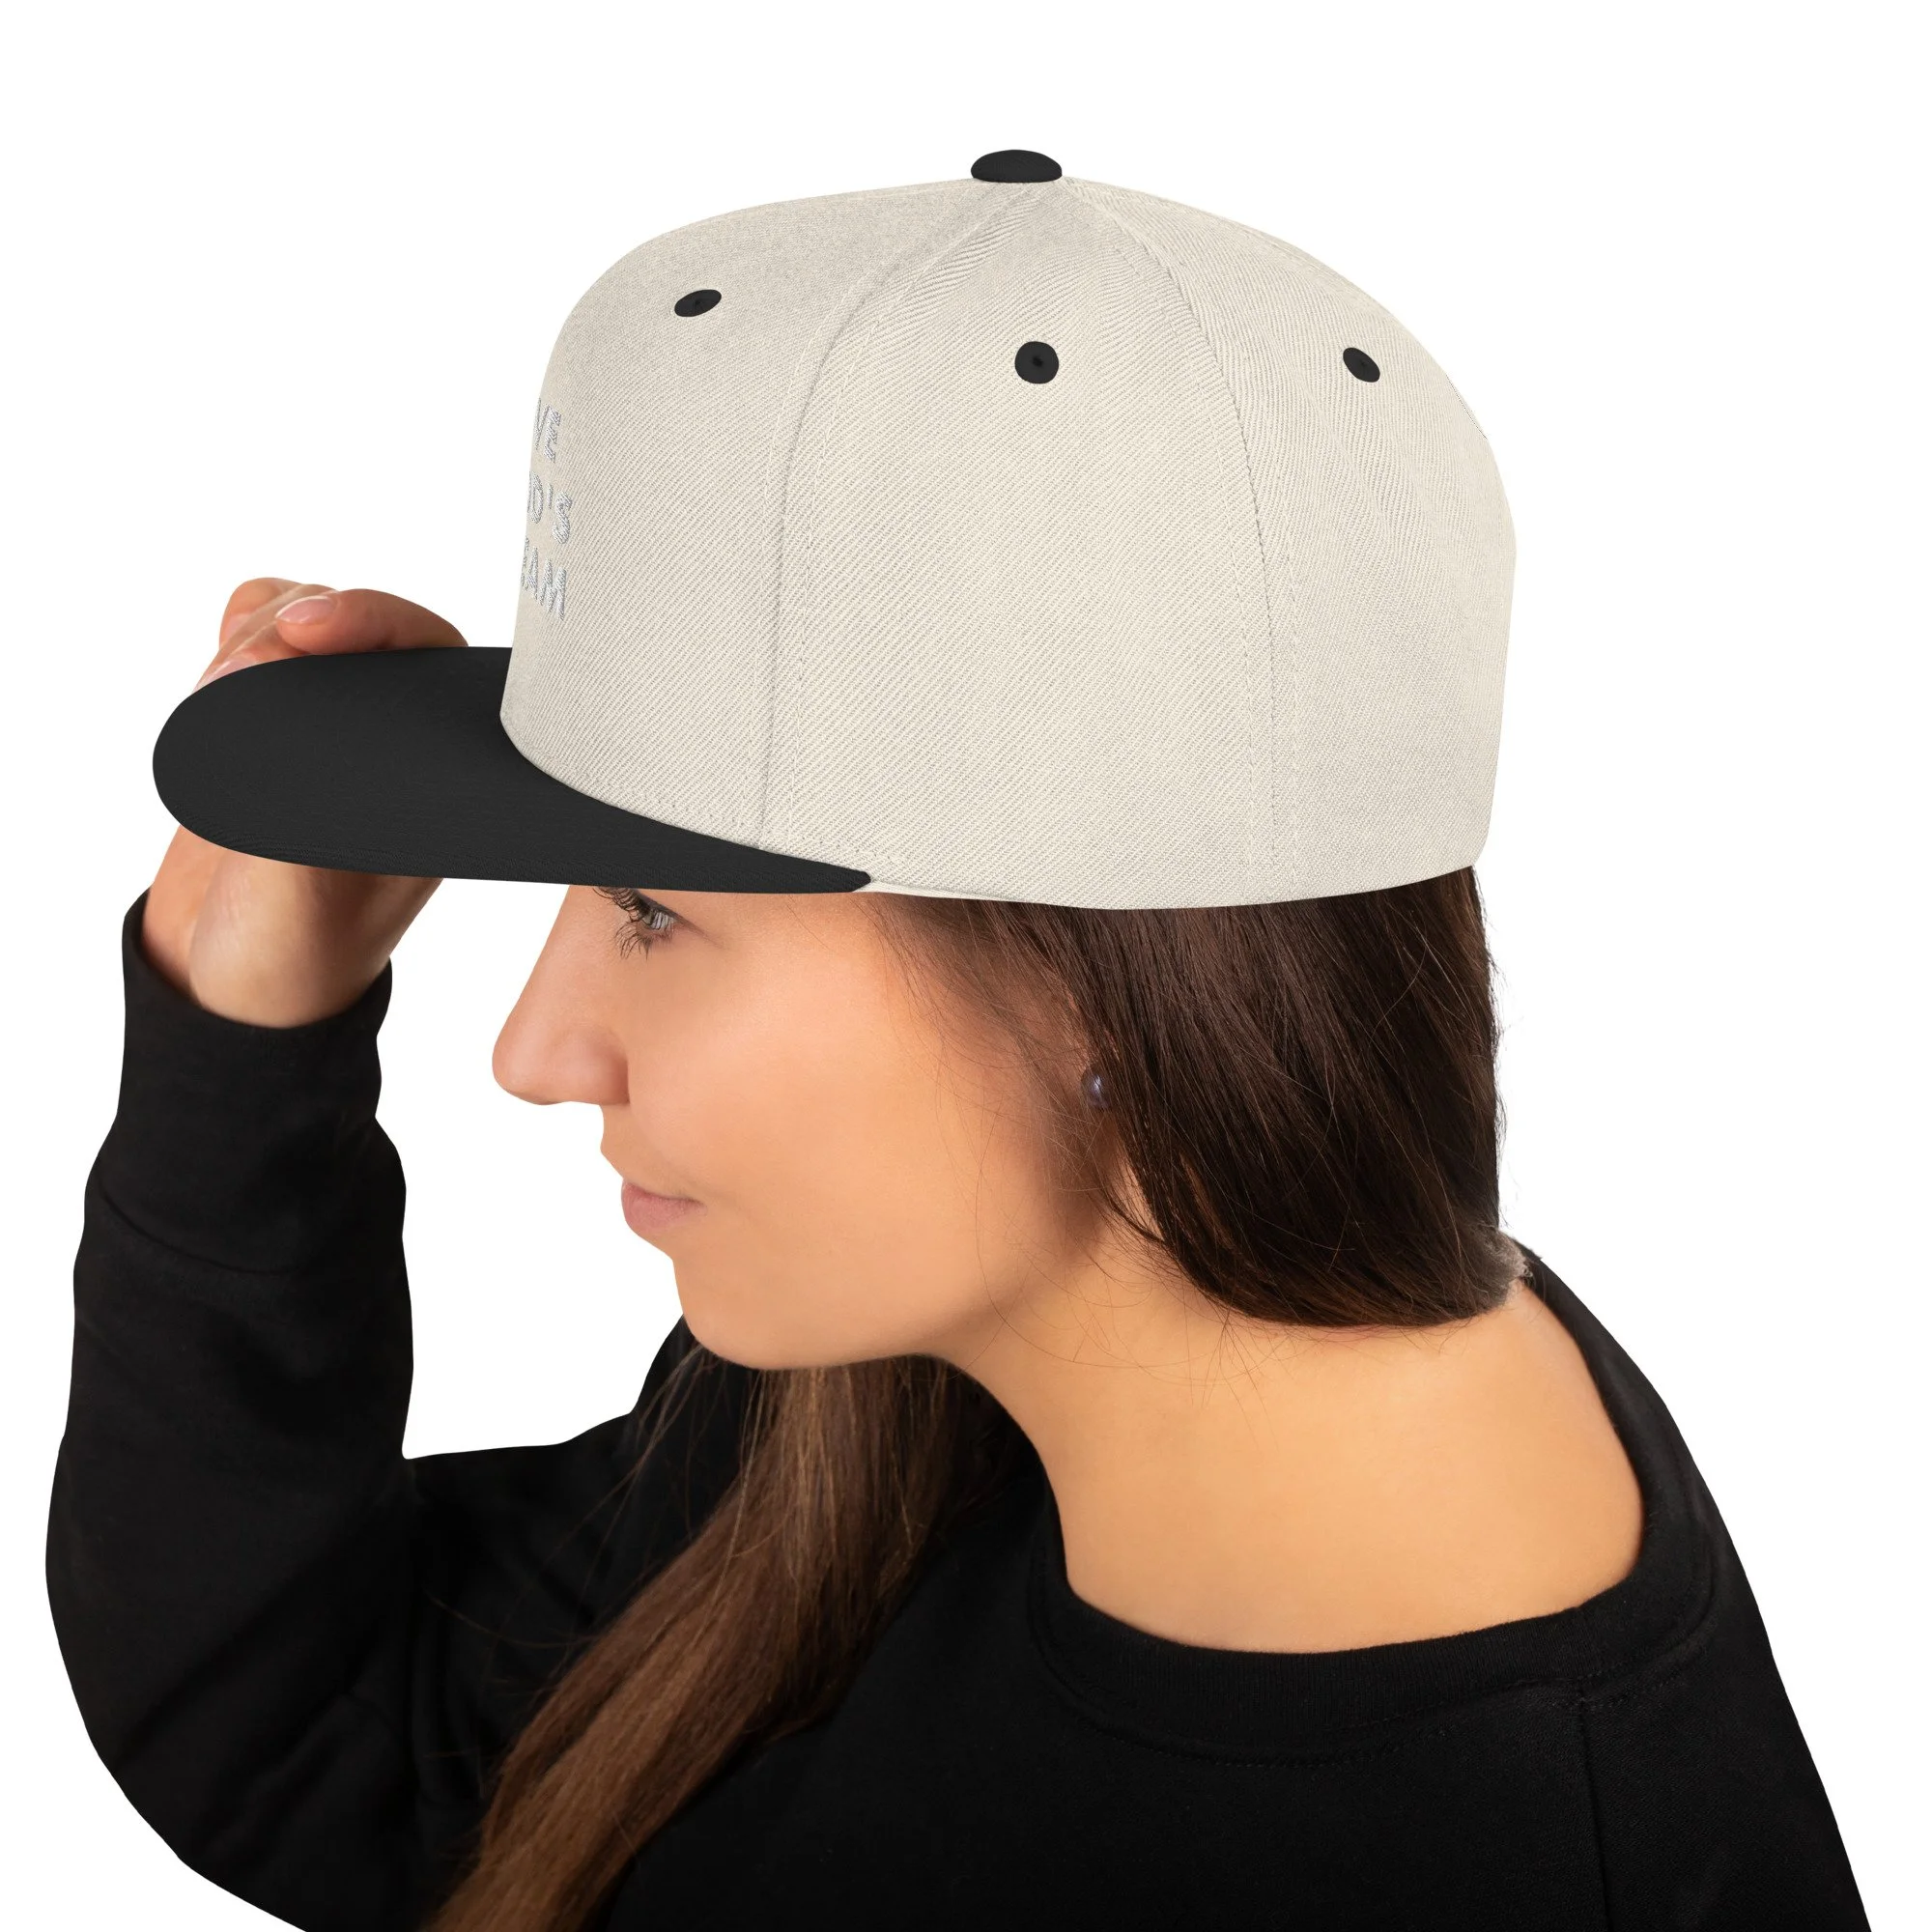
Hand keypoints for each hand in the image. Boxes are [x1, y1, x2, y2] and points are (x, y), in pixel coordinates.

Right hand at [142, 578, 466, 1026]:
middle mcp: (400, 747)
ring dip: (250, 646)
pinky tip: (214, 700)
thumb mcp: (297, 889)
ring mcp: (338, 727)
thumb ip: (292, 800)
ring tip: (213, 716)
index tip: (308, 630)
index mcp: (440, 784)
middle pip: (365, 628)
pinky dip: (229, 646)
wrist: (231, 987)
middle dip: (293, 635)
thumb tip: (270, 692)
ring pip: (304, 621)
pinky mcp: (277, 719)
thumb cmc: (290, 955)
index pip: (434, 659)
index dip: (377, 624)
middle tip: (230, 682)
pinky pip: (258, 637)